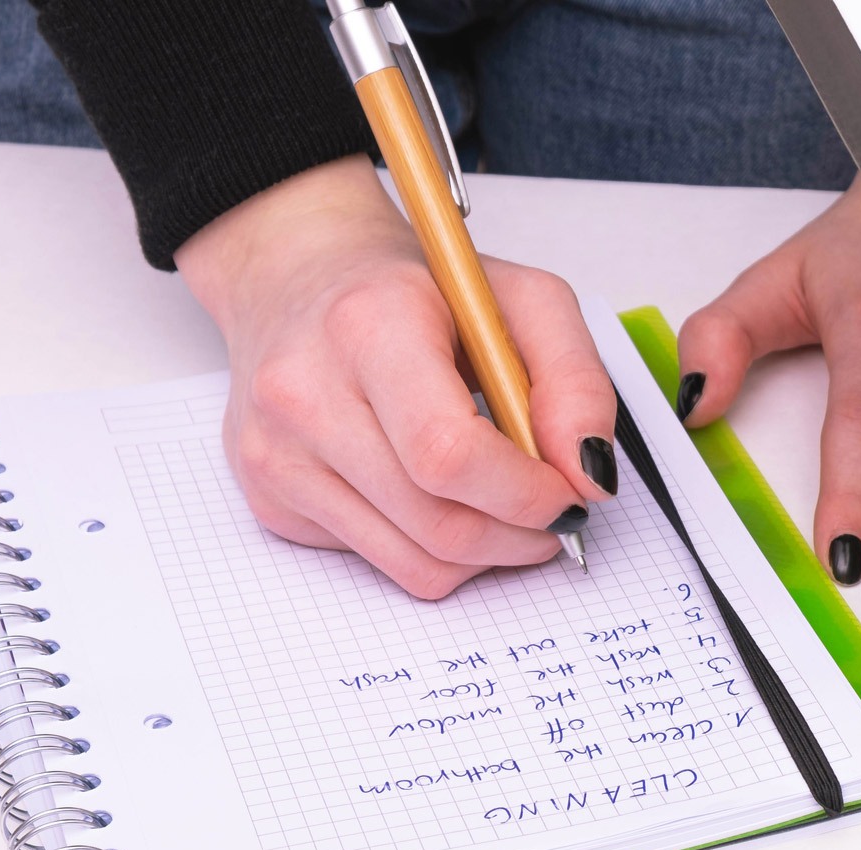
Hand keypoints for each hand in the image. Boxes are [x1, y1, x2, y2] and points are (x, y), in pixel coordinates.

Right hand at [175, 156, 618, 599]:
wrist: (298, 275)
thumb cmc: (415, 290)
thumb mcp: (524, 299)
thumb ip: (576, 381)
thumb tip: (590, 476)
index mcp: (368, 326)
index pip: (449, 455)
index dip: (527, 494)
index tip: (569, 493)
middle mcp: (304, 394)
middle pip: (439, 524)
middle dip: (521, 535)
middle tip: (556, 512)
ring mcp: (277, 455)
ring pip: (416, 564)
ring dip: (487, 554)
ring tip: (507, 506)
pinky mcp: (270, 499)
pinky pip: (382, 563)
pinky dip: (433, 549)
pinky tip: (438, 495)